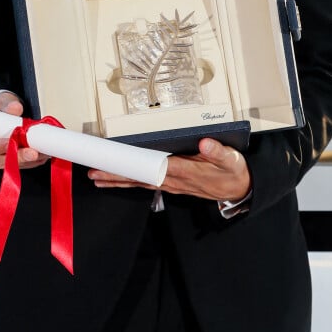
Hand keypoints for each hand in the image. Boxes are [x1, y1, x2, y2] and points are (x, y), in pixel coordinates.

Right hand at [0, 91, 48, 170]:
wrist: (5, 112)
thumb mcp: (2, 101)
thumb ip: (8, 105)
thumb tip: (15, 108)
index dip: (0, 145)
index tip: (13, 141)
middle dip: (18, 157)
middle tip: (33, 153)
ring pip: (12, 165)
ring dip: (29, 160)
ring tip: (43, 152)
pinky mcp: (9, 162)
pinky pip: (21, 166)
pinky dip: (33, 162)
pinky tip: (43, 155)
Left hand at [88, 138, 251, 201]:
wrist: (239, 189)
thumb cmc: (232, 171)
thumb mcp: (231, 159)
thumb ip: (218, 151)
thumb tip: (204, 142)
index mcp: (184, 171)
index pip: (152, 169)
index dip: (132, 166)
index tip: (113, 163)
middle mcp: (173, 180)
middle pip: (139, 179)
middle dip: (115, 176)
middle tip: (93, 172)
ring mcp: (171, 184)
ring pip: (139, 183)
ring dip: (118, 181)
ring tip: (96, 178)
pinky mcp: (171, 184)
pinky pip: (146, 184)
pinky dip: (129, 182)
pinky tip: (118, 181)